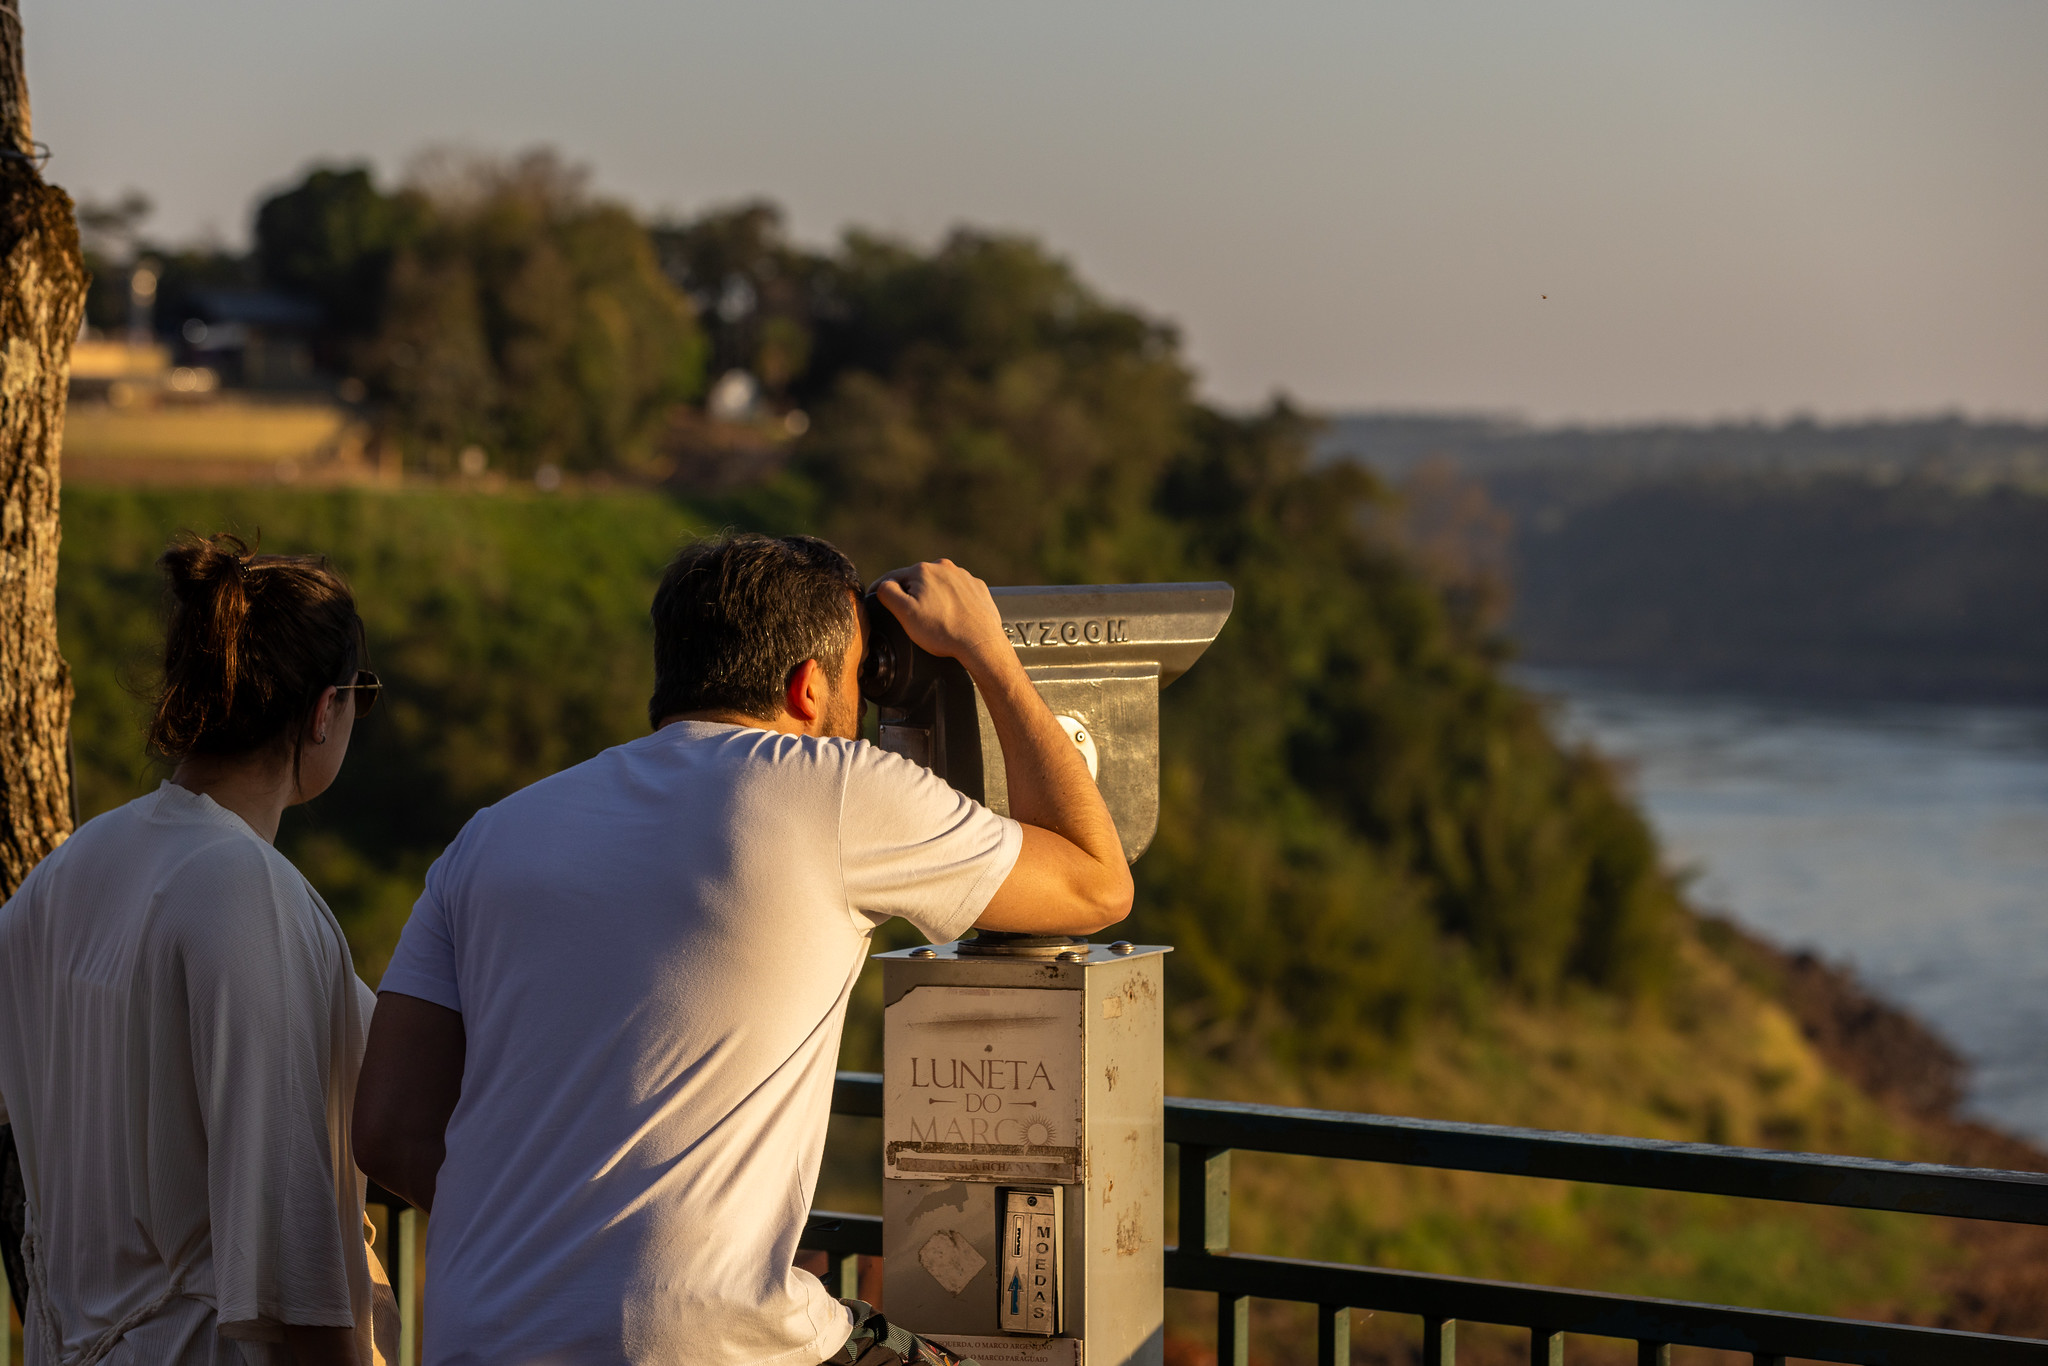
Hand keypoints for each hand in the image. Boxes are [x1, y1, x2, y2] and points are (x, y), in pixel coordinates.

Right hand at [871, 560, 1010, 668]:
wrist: (981, 643)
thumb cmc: (944, 631)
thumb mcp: (905, 613)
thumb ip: (887, 593)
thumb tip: (883, 585)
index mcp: (923, 570)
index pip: (892, 578)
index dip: (881, 590)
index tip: (875, 599)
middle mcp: (944, 568)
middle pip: (916, 582)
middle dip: (911, 597)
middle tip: (912, 619)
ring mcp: (963, 577)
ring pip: (938, 586)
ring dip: (932, 599)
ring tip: (935, 621)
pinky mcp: (977, 588)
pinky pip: (957, 593)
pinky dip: (952, 603)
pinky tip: (952, 617)